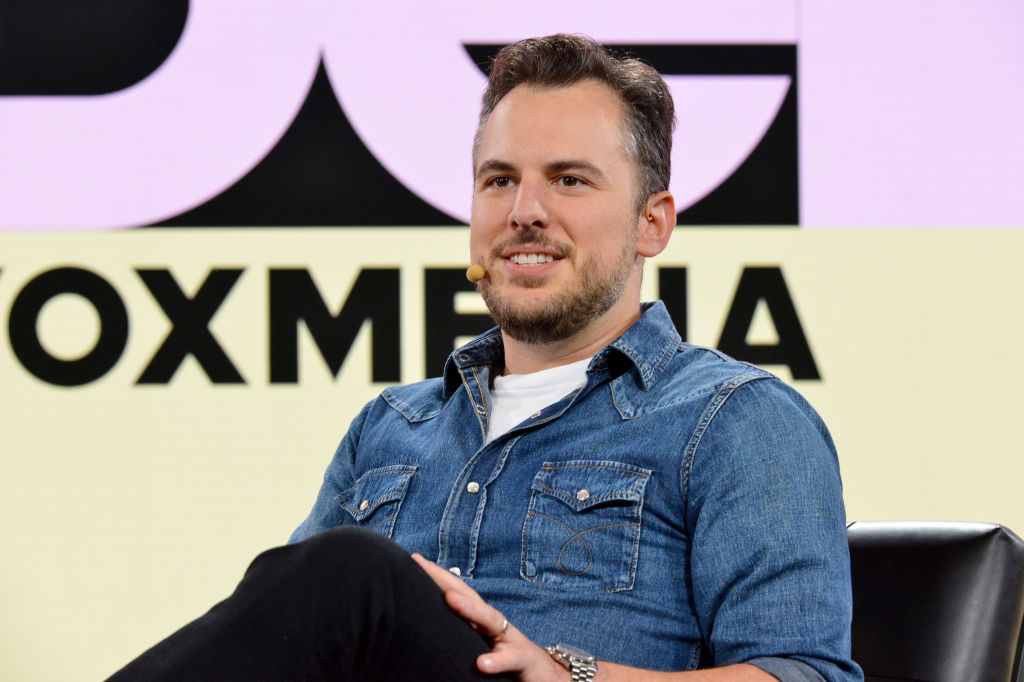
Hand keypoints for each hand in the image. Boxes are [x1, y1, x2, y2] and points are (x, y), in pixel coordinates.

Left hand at [411, 553, 569, 680]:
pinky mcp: (524, 660)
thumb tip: (425, 633)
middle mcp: (494, 624)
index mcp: (480, 622)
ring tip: (449, 600)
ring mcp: (510, 639)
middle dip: (446, 580)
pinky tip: (482, 664)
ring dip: (469, 608)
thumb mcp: (480, 647)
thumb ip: (460, 638)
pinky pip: (510, 659)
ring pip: (489, 620)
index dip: (436, 577)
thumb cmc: (507, 661)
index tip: (414, 560)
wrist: (547, 677)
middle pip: (469, 596)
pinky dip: (497, 661)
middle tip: (422, 566)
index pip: (457, 593)